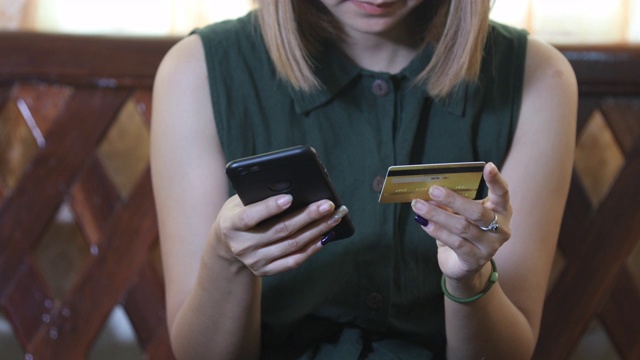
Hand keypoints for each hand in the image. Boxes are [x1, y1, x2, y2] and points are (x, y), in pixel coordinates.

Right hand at [211, 194, 346, 275]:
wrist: (226, 244)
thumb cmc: (239, 213)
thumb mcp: (239, 202)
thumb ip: (258, 197)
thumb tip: (294, 189)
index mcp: (230, 225)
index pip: (250, 217)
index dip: (269, 208)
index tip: (289, 198)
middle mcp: (241, 246)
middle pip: (280, 230)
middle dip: (307, 216)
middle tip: (328, 204)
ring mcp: (254, 261)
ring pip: (292, 245)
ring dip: (317, 230)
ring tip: (334, 217)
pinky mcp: (265, 270)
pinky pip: (294, 260)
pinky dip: (312, 248)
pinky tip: (325, 236)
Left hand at [411, 163, 511, 284]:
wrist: (464, 265)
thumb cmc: (465, 231)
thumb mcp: (462, 213)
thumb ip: (453, 202)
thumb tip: (432, 191)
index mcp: (501, 210)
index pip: (502, 193)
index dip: (496, 180)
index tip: (488, 166)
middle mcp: (501, 228)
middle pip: (477, 212)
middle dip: (453, 199)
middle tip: (433, 190)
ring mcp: (490, 246)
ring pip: (462, 227)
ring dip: (437, 215)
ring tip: (419, 205)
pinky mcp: (475, 260)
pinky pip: (455, 242)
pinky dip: (437, 231)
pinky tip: (425, 223)